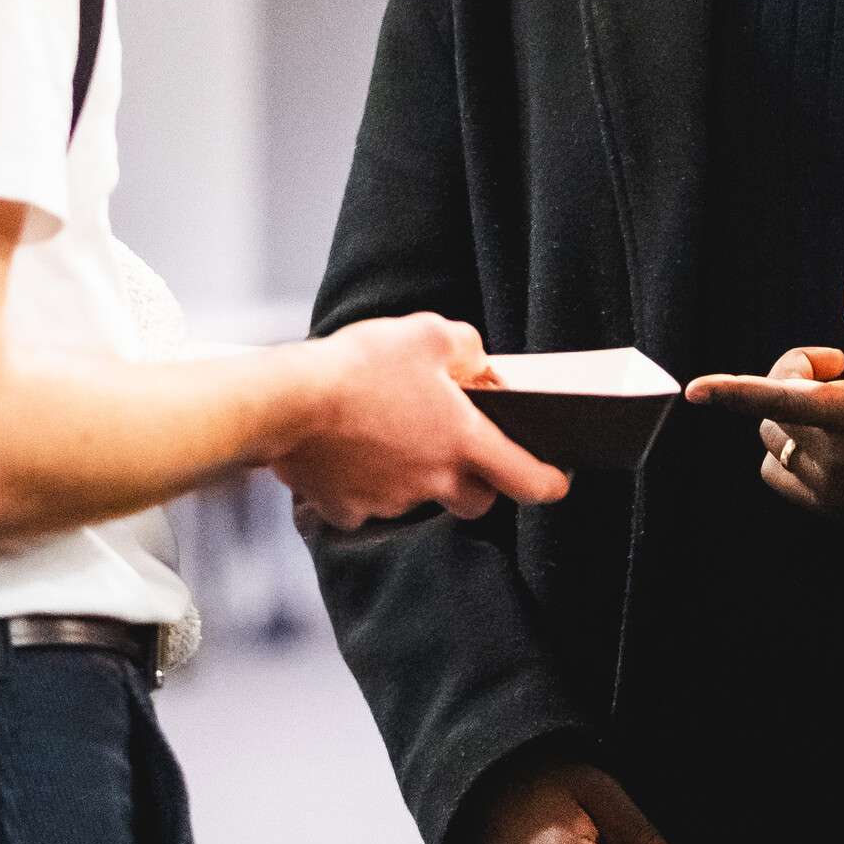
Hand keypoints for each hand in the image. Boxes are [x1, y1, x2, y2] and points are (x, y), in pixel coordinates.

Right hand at [274, 313, 567, 527]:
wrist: (286, 403)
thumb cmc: (359, 365)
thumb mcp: (428, 333)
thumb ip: (467, 349)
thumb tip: (477, 365)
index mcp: (463, 442)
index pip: (528, 478)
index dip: (550, 482)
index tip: (558, 480)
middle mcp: (433, 481)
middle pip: (477, 501)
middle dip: (480, 483)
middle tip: (462, 451)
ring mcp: (390, 500)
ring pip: (421, 500)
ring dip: (418, 476)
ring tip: (390, 434)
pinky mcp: (348, 510)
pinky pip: (368, 505)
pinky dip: (366, 485)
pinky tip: (350, 453)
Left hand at [682, 270, 843, 516]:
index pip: (789, 401)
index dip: (738, 391)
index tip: (694, 389)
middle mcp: (841, 457)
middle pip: (773, 405)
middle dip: (791, 376)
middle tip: (834, 366)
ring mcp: (830, 488)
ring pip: (770, 436)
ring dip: (786, 414)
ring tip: (836, 408)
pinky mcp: (823, 507)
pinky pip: (773, 469)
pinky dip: (785, 449)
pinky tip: (825, 441)